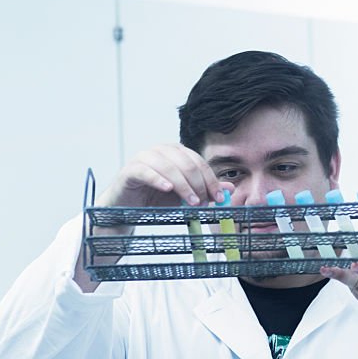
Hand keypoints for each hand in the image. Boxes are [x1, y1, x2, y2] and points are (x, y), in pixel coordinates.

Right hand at [98, 143, 231, 208]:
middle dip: (199, 184)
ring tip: (191, 202)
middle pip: (187, 163)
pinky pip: (146, 171)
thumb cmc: (155, 198)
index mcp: (176, 152)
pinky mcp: (130, 169)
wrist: (127, 207)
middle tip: (203, 203)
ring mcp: (145, 157)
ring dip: (183, 186)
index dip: (211, 180)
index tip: (219, 198)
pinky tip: (167, 189)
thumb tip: (230, 189)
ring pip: (170, 167)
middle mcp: (161, 150)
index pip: (199, 162)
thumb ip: (205, 189)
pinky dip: (158, 179)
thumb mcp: (185, 194)